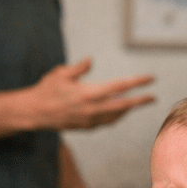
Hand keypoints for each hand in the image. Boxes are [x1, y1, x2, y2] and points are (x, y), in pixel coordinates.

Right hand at [30, 61, 154, 129]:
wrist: (34, 112)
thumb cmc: (46, 90)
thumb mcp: (61, 73)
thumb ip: (79, 68)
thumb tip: (91, 60)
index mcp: (89, 94)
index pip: (120, 87)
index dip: (137, 82)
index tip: (150, 79)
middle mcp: (92, 109)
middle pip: (124, 105)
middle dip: (140, 101)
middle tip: (153, 98)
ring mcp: (90, 120)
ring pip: (116, 116)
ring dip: (128, 109)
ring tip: (137, 103)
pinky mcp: (86, 127)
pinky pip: (106, 122)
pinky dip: (116, 116)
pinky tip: (120, 111)